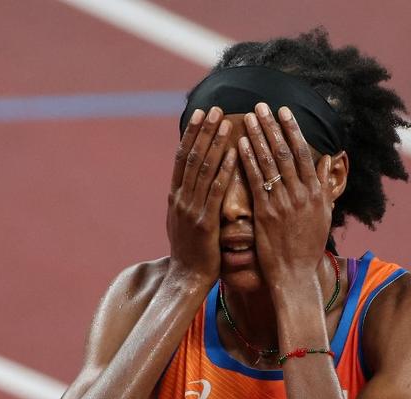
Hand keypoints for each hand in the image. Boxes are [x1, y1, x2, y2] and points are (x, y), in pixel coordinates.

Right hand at [167, 106, 236, 283]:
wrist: (186, 279)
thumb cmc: (192, 253)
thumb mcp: (184, 222)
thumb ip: (189, 201)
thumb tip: (194, 183)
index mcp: (175, 197)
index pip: (183, 157)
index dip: (192, 134)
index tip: (202, 114)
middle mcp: (180, 198)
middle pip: (192, 156)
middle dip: (204, 131)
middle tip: (215, 108)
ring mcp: (191, 209)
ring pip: (203, 169)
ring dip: (215, 143)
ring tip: (225, 122)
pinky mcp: (204, 222)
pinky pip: (215, 190)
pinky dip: (225, 169)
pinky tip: (235, 154)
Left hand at [237, 102, 332, 285]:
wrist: (295, 275)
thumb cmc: (308, 247)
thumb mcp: (324, 214)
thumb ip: (325, 186)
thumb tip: (328, 161)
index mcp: (315, 192)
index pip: (304, 153)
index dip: (292, 130)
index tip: (284, 111)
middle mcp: (300, 194)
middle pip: (285, 152)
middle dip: (272, 126)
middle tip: (262, 105)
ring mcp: (282, 203)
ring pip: (269, 163)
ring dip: (257, 137)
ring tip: (248, 116)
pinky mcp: (265, 214)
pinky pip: (255, 182)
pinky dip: (248, 161)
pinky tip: (239, 144)